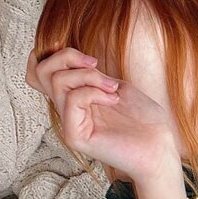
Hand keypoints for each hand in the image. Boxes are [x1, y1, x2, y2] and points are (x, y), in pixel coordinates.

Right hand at [25, 47, 179, 181]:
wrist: (159, 145)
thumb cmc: (143, 117)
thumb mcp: (113, 84)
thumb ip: (88, 73)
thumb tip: (68, 59)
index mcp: (72, 96)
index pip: (37, 71)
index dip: (49, 54)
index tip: (83, 56)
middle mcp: (66, 110)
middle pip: (41, 70)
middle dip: (68, 57)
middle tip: (97, 65)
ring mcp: (68, 124)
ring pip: (57, 81)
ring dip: (89, 75)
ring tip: (113, 88)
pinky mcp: (74, 136)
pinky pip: (73, 100)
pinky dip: (95, 92)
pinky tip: (114, 100)